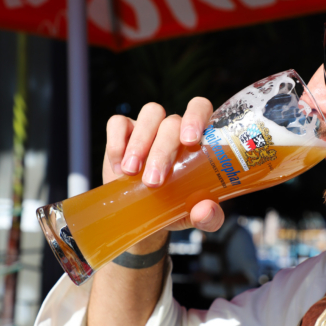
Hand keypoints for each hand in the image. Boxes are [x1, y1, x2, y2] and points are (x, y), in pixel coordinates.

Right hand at [103, 99, 224, 233]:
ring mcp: (149, 127)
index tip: (189, 141)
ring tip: (131, 171)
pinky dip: (117, 143)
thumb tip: (205, 211)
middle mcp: (174, 128)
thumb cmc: (176, 207)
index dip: (196, 117)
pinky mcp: (124, 132)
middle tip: (154, 181)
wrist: (145, 215)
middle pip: (172, 122)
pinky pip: (118, 123)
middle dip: (161, 151)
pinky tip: (119, 167)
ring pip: (149, 115)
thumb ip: (209, 217)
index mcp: (197, 139)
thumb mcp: (194, 216)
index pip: (200, 109)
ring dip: (140, 143)